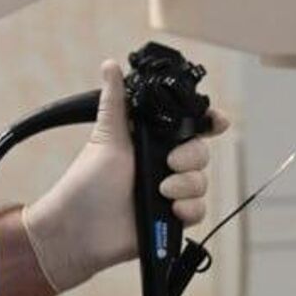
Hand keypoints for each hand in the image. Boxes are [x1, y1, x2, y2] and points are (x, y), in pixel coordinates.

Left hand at [20, 61, 230, 292]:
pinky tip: (172, 209)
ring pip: (201, 182)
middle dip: (191, 157)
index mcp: (150, 142)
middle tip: (168, 162)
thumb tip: (110, 65)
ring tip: (161, 190)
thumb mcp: (106, 138)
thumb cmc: (86, 185)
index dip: (207, 121)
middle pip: (200, 153)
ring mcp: (168, 192)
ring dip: (187, 185)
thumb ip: (116, 102)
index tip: (216, 121)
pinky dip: (189, 209)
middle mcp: (162, 165)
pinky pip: (199, 210)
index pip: (188, 127)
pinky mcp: (171, 219)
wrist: (79, 231)